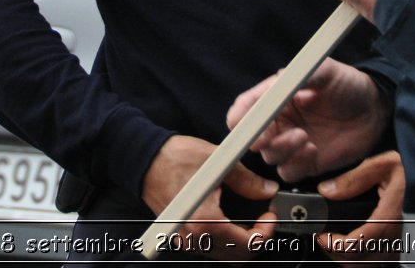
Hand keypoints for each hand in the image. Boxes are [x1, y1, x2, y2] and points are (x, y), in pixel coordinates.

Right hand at [140, 134, 277, 260]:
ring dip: (241, 241)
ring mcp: (186, 238)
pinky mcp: (181, 235)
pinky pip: (210, 248)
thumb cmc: (173, 158)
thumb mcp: (219, 162)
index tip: (269, 214)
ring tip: (249, 218)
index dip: (266, 231)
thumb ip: (248, 180)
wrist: (145, 159)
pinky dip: (226, 240)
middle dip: (257, 238)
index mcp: (205, 221)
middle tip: (263, 217)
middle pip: (237, 256)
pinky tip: (231, 219)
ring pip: (224, 255)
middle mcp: (193, 236)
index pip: (247, 244)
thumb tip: (267, 190)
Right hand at [227, 59, 390, 182]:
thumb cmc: (348, 85)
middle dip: (256, 138)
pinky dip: (296, 164)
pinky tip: (313, 150)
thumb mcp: (326, 71)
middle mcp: (280, 122)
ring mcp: (292, 144)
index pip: (246, 109)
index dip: (239, 116)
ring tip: (304, 136)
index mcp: (277, 98)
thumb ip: (302, 74)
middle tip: (265, 137)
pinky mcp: (306, 163)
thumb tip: (278, 80)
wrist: (375, 109)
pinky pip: (289, 172)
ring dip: (281, 149)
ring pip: (270, 156)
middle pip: (251, 137)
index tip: (241, 121)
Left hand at [315, 151, 405, 264]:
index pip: (357, 243)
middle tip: (325, 238)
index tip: (322, 236)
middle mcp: (395, 236)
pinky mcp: (403, 248)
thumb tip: (326, 190)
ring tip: (336, 242)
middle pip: (359, 261)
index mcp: (389, 216)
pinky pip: (379, 262)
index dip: (335, 245)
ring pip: (368, 265)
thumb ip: (354, 178)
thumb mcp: (384, 165)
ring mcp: (400, 245)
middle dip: (336, 252)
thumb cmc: (413, 171)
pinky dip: (361, 259)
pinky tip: (354, 246)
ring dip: (348, 258)